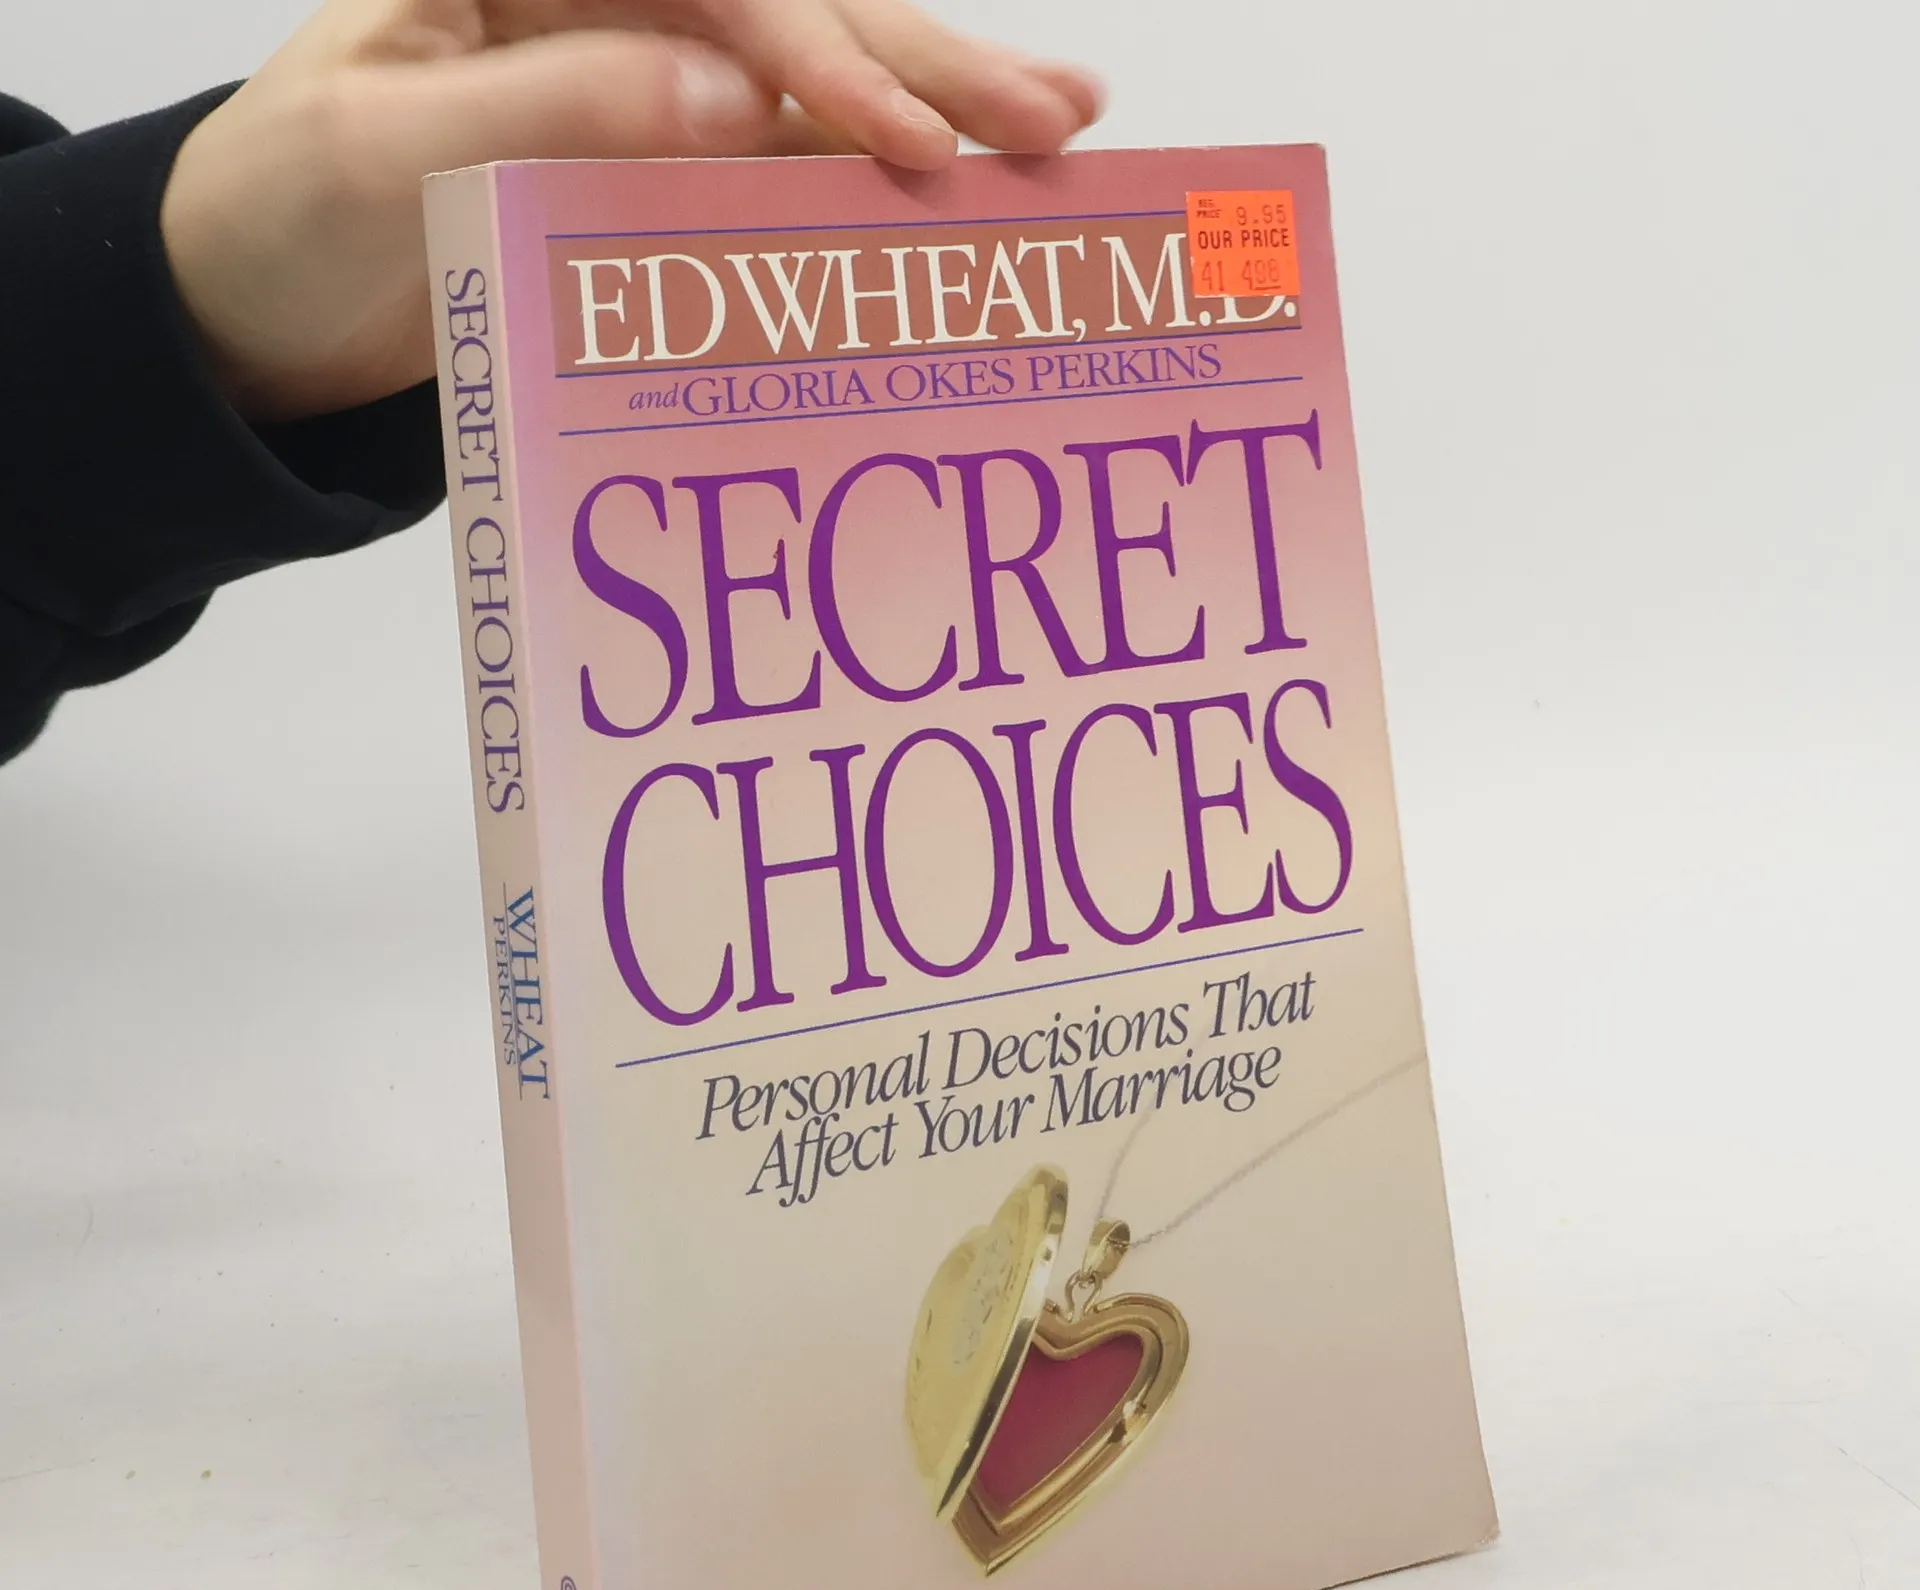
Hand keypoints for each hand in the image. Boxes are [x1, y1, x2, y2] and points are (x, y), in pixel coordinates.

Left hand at [160, 0, 1101, 423]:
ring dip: (934, 103)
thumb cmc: (279, 216)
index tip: (907, 140)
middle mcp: (607, 5)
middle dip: (926, 60)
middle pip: (793, 13)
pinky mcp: (653, 168)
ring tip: (1058, 128)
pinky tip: (958, 190)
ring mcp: (640, 84)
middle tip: (1054, 113)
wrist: (248, 315)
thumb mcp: (381, 151)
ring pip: (808, 83)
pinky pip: (776, 166)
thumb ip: (547, 106)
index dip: (818, 56)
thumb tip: (728, 97)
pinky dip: (866, 182)